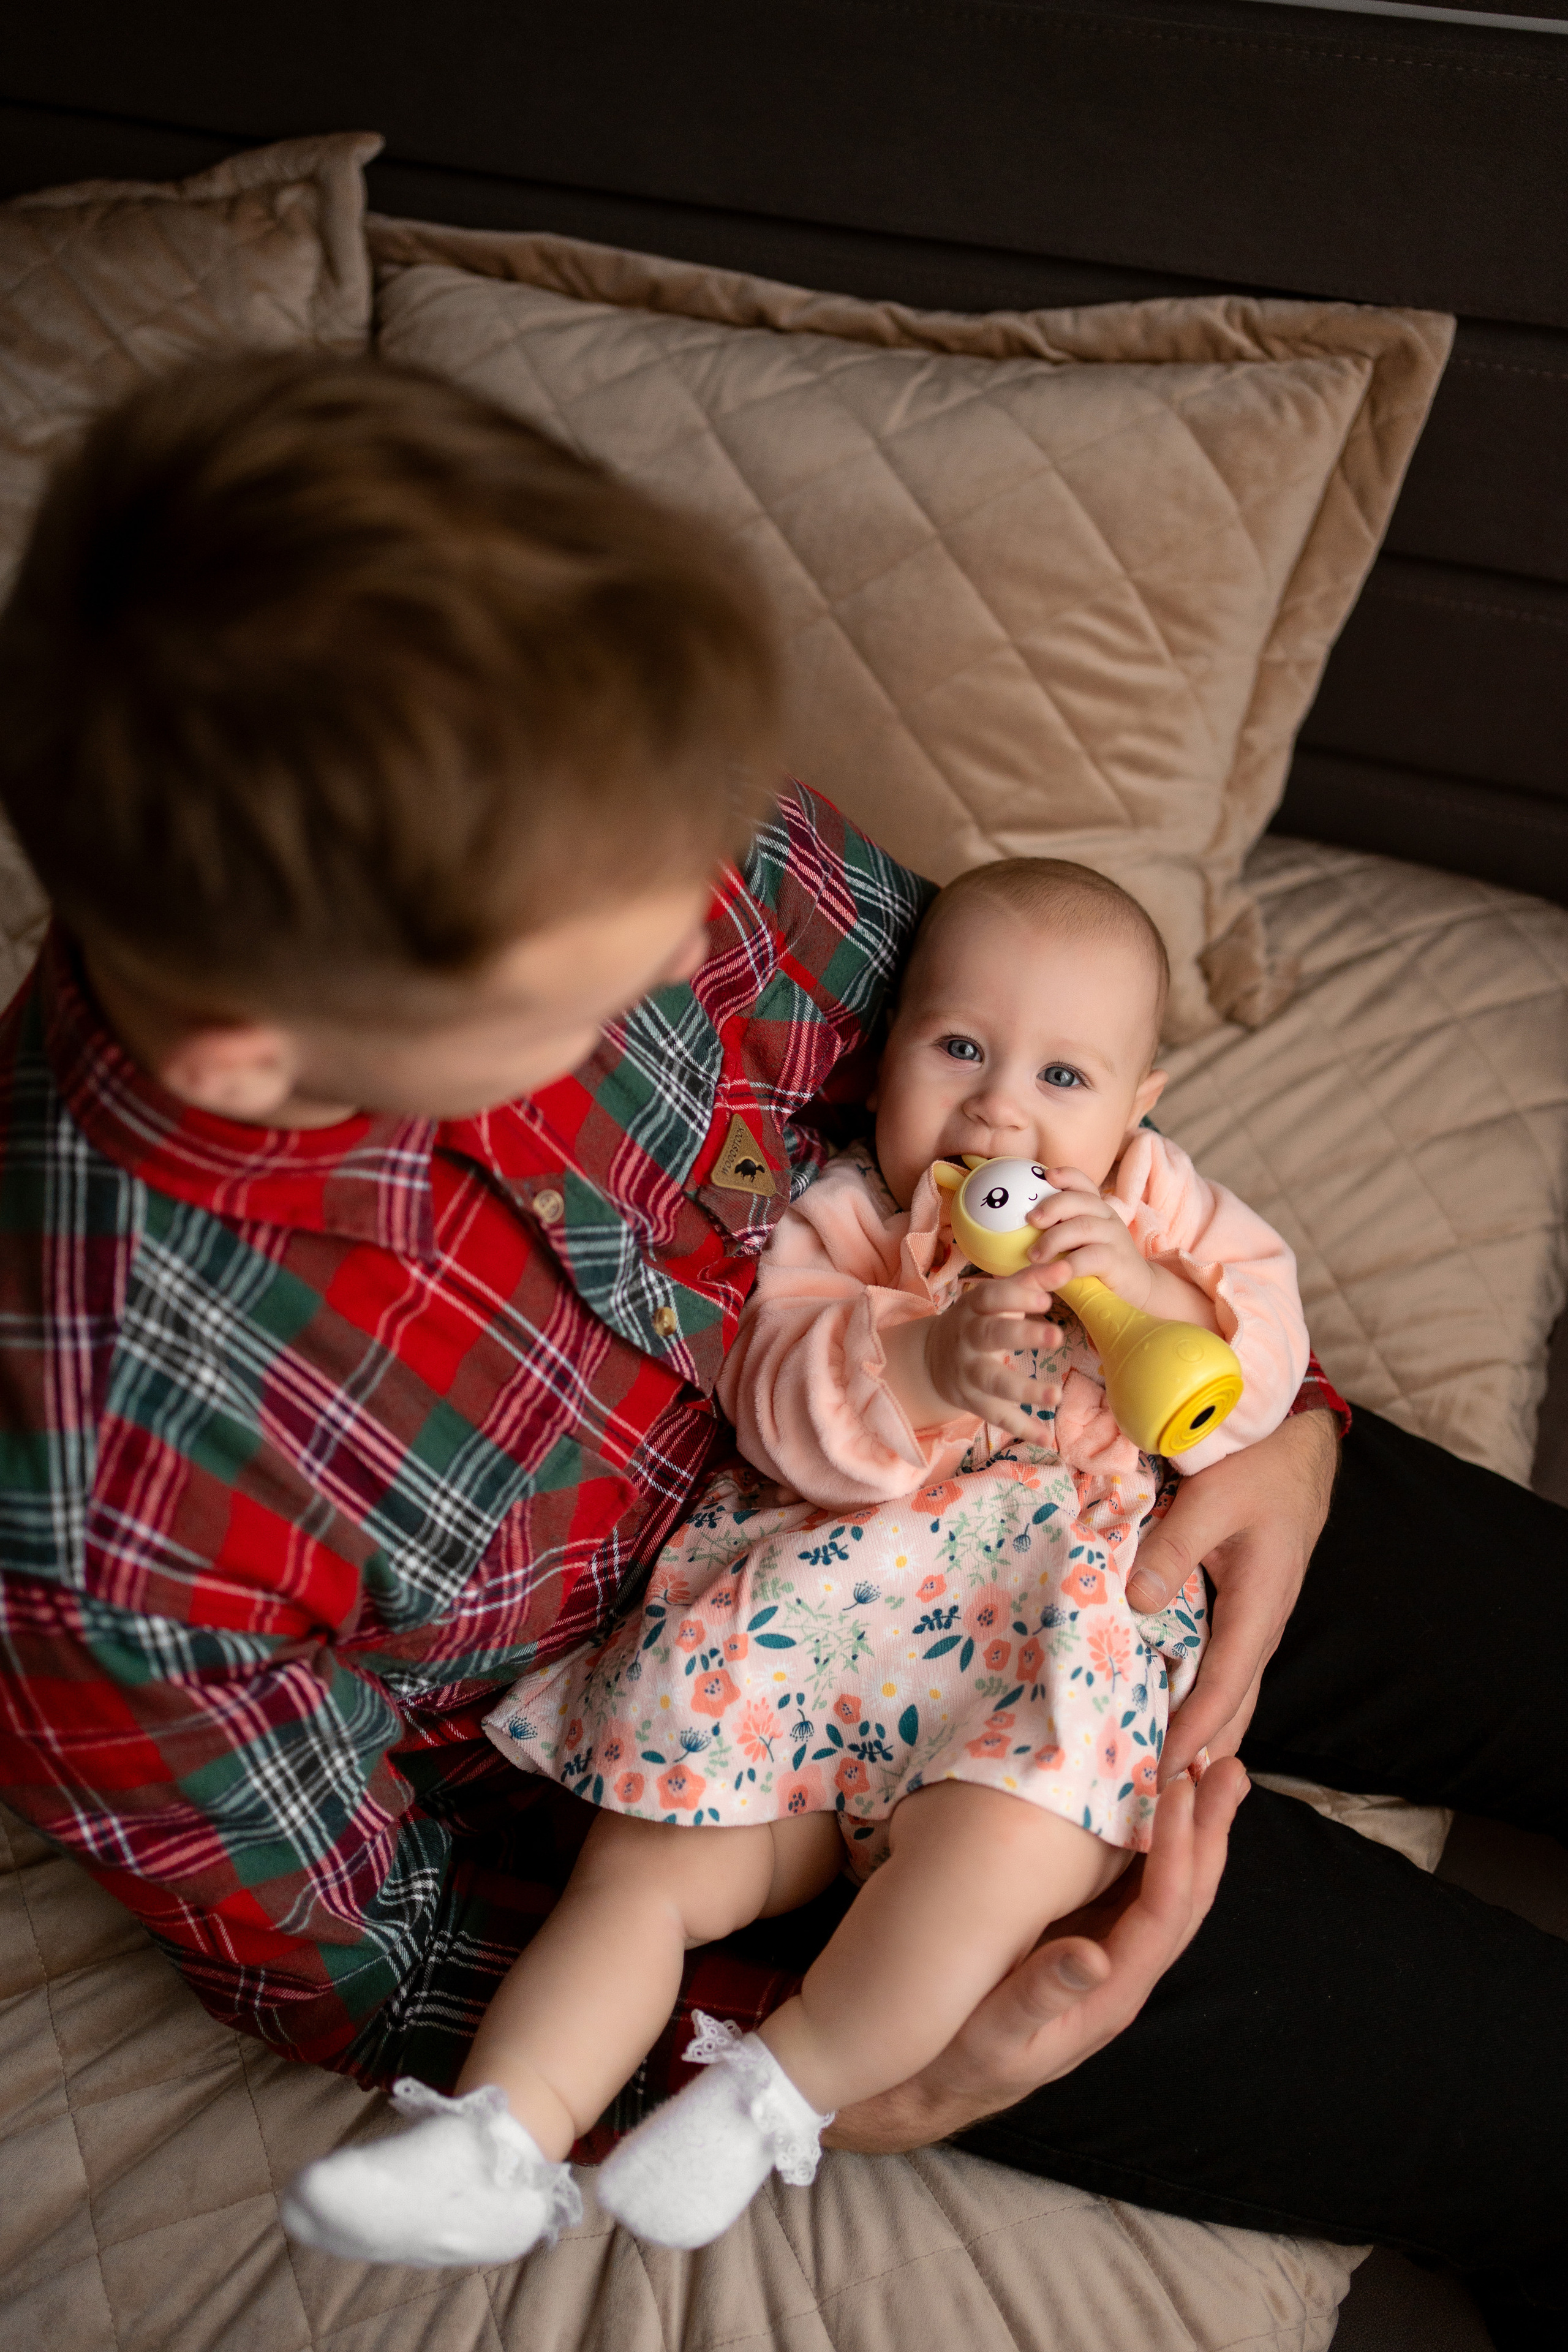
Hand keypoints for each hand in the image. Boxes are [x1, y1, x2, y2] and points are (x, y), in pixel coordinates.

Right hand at [823, 1758, 1248, 2153]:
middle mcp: (1123, 1970)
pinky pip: (1135, 1883)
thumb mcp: (992, 2038)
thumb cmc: (959, 2057)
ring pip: (1169, 1886)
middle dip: (1208, 1829)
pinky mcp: (1085, 1936)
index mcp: (1111, 1994)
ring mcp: (1108, 1952)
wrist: (933, 2079)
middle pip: (1186, 1895)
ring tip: (1212, 1771)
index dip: (1178, 1851)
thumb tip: (1094, 1957)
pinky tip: (1153, 1803)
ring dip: (1194, 1829)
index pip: (1163, 1913)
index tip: (1180, 1790)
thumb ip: (1041, 1997)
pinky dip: (1154, 1838)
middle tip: (1229, 1766)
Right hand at [917, 1270, 1063, 1443]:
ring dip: (1025, 1390)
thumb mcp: (996, 1298)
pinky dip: (1022, 1429)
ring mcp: (969, 1373)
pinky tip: (1047, 1438)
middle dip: (1022, 1336)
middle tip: (1057, 1336)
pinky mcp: (974, 1402)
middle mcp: (967, 1339)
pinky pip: (998, 1417)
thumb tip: (1068, 1266)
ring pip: (993, 1381)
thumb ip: (1032, 1282)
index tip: (1047, 1300)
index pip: (991, 1298)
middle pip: (991, 1336)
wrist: (932, 1358)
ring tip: (1057, 1395)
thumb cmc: (979, 1320)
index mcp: (973, 1309)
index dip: (1016, 1297)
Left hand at [1025, 1167, 1153, 1307]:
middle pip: (1080, 1200)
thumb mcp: (1077, 1244)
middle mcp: (1107, 1216)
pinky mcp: (1117, 1260)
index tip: (1046, 1175)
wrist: (1136, 1290)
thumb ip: (1056, 1233)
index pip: (1083, 1183)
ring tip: (1034, 1255)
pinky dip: (1069, 1263)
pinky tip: (1055, 1272)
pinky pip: (1092, 1256)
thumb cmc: (1097, 1266)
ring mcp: (1114, 1237)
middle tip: (1030, 1220)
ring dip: (1054, 1239)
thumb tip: (1010, 1235)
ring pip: (1083, 1227)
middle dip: (1052, 1206)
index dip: (1066, 1176)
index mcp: (1096, 1208)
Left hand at [1125, 1409, 1338, 1780]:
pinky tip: (1172, 1714)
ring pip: (1231, 1691)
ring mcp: (1256, 1620)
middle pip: (1233, 1704)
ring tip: (1164, 1776)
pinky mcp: (1245, 1610)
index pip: (1224, 1685)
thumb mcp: (1211, 1499)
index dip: (1193, 1731)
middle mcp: (1263, 1624)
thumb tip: (1138, 1603)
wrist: (1297, 1449)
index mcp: (1261, 1605)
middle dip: (1200, 1753)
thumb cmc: (1257, 1466)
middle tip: (1159, 1799)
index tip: (1163, 1770)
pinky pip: (1224, 1667)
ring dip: (1203, 1732)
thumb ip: (1173, 1549)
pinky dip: (1202, 1699)